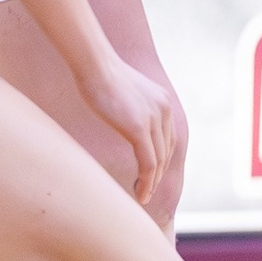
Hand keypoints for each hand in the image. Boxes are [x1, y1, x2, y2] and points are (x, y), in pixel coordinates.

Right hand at [78, 57, 176, 204]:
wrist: (94, 63)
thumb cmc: (100, 74)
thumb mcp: (125, 91)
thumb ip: (131, 107)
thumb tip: (123, 117)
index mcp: (162, 101)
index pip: (167, 139)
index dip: (161, 160)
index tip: (150, 175)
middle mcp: (163, 110)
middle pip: (166, 152)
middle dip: (158, 175)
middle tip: (145, 191)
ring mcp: (153, 119)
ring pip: (159, 162)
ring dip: (152, 183)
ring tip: (142, 197)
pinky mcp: (139, 128)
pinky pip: (148, 163)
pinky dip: (146, 182)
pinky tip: (139, 193)